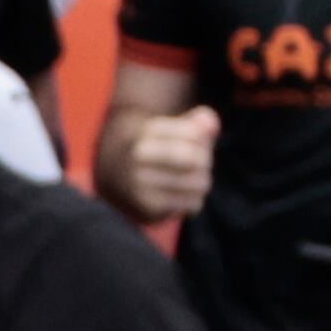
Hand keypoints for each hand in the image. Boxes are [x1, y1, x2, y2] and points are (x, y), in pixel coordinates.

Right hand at [114, 105, 217, 221]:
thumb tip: (212, 127)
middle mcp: (140, 156)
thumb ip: (198, 122)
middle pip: (197, 160)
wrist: (118, 177)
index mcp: (148, 132)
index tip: (196, 143)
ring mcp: (141, 183)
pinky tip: (183, 195)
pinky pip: (192, 204)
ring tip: (192, 180)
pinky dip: (194, 200)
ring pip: (198, 184)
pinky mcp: (148, 208)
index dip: (204, 140)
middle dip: (205, 162)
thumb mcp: (174, 129)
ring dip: (202, 182)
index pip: (195, 134)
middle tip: (198, 165)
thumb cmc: (159, 149)